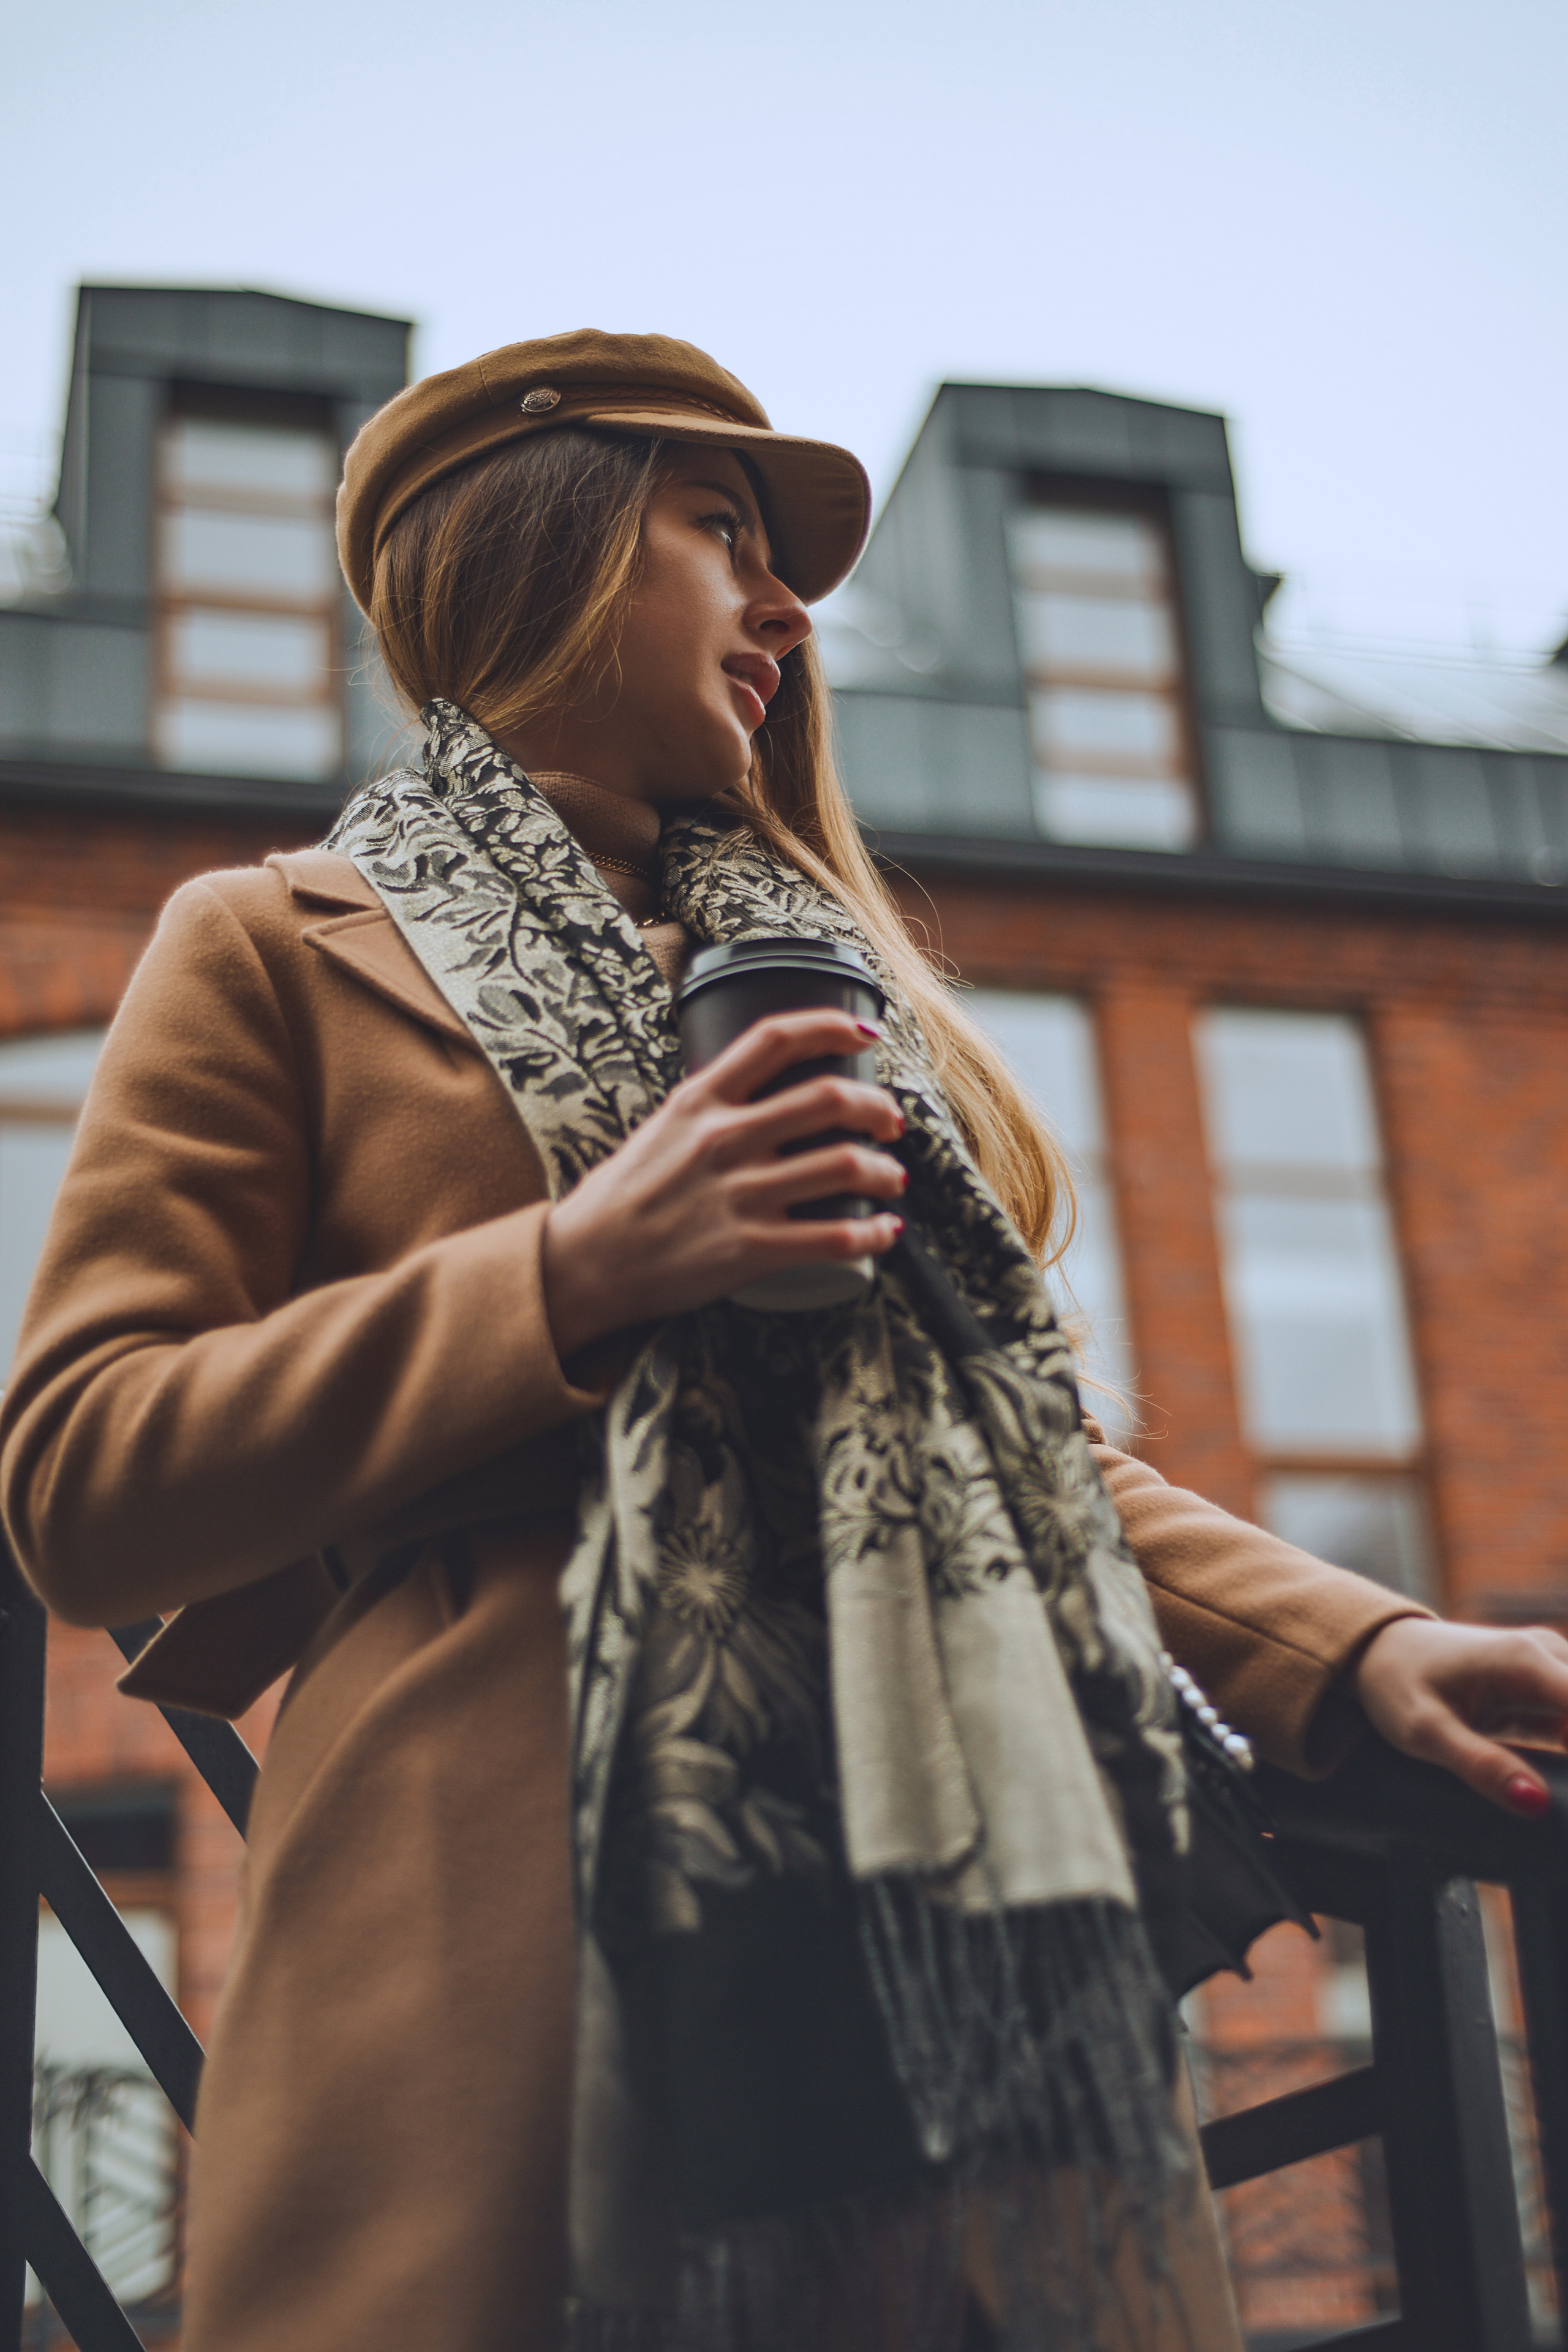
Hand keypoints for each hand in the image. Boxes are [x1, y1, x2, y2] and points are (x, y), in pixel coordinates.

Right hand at [541, 1009, 905, 1355]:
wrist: (583, 1266)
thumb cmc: (620, 1199)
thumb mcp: (660, 1130)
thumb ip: (709, 1109)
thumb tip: (763, 1095)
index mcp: (699, 1101)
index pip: (776, 1039)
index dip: (832, 1027)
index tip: (866, 1035)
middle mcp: (723, 1140)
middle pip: (828, 1100)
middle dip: (877, 1108)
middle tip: (890, 1123)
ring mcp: (739, 1195)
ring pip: (844, 1166)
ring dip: (884, 1171)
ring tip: (891, 1178)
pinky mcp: (750, 1250)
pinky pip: (835, 1238)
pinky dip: (873, 1234)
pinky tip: (885, 1232)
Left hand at [1352, 1616, 1567, 1814]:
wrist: (1378, 1650)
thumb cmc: (1395, 1683)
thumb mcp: (1424, 1732)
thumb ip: (1481, 1766)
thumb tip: (1535, 1804)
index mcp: (1524, 1660)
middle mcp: (1547, 1654)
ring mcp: (1551, 1666)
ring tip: (1565, 1793)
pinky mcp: (1549, 1685)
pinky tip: (1563, 1781)